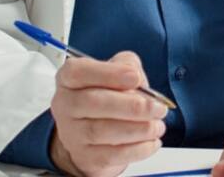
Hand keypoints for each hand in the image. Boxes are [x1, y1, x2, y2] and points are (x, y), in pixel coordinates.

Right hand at [48, 51, 167, 176]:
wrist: (93, 133)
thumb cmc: (107, 95)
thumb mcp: (118, 70)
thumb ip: (128, 66)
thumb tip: (138, 81)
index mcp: (70, 78)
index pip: (78, 72)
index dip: (108, 74)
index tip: (135, 78)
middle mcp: (65, 104)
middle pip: (92, 102)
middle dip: (131, 106)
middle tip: (158, 108)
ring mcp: (71, 133)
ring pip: (100, 131)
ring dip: (137, 129)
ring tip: (157, 126)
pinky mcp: (84, 156)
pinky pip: (110, 155)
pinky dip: (136, 149)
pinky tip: (151, 141)